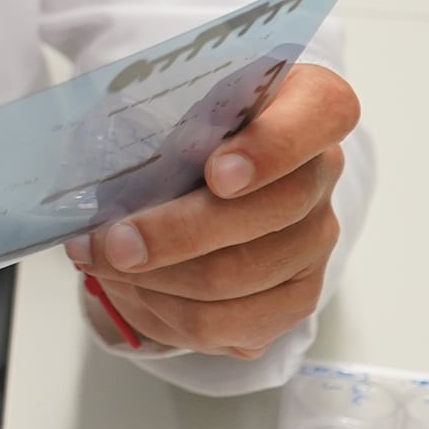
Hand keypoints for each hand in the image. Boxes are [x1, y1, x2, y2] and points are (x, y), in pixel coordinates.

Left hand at [67, 63, 357, 357]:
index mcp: (307, 106)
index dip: (273, 147)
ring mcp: (313, 241)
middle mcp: (321, 174)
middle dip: (176, 234)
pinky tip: (132, 288)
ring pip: (237, 277)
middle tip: (112, 242)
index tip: (216, 172)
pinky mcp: (293, 298)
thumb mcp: (172, 104)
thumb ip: (162, 120)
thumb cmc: (180, 131)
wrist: (192, 178)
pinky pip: (228, 324)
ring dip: (156, 278)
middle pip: (271, 212)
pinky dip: (166, 311)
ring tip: (104, 263)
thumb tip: (110, 177)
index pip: (323, 113)